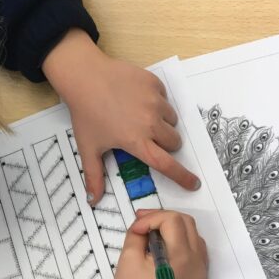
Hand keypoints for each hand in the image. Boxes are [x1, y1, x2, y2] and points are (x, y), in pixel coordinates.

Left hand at [41, 29, 199, 205]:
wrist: (84, 76)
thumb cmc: (85, 113)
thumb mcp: (88, 146)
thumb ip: (94, 176)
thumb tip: (93, 202)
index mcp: (136, 141)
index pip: (167, 165)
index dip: (182, 176)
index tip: (194, 183)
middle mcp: (150, 122)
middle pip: (174, 142)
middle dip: (165, 144)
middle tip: (145, 137)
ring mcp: (154, 101)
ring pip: (172, 119)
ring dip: (162, 122)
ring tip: (139, 116)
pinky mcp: (155, 83)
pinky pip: (165, 98)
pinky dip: (156, 101)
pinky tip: (137, 99)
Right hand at [104, 210, 207, 278]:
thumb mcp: (128, 260)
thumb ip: (136, 235)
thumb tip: (142, 227)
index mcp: (182, 256)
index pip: (172, 220)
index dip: (151, 218)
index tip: (134, 228)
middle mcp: (198, 263)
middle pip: (187, 224)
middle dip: (163, 219)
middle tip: (142, 223)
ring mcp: (202, 274)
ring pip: (194, 237)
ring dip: (175, 230)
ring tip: (153, 236)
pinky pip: (197, 254)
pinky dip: (183, 245)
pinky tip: (165, 251)